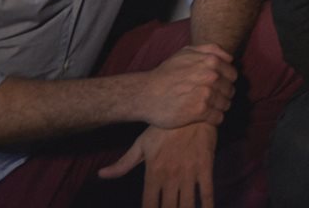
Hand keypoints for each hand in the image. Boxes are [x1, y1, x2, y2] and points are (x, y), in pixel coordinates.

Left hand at [99, 121, 216, 206]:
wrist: (191, 110)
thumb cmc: (164, 128)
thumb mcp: (142, 144)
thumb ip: (123, 164)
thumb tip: (101, 175)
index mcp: (153, 173)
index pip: (149, 204)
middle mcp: (170, 177)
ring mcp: (189, 173)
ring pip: (187, 204)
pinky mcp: (206, 167)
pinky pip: (208, 191)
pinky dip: (207, 205)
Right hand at [132, 44, 235, 129]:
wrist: (146, 94)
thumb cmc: (166, 73)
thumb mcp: (185, 52)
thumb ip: (210, 50)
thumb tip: (230, 57)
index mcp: (211, 62)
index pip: (232, 75)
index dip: (226, 81)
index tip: (218, 86)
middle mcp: (211, 77)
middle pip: (230, 90)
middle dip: (224, 95)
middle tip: (212, 99)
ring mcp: (206, 94)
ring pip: (226, 104)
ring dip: (220, 108)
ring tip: (209, 108)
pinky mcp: (199, 111)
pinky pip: (218, 118)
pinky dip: (215, 119)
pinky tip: (206, 117)